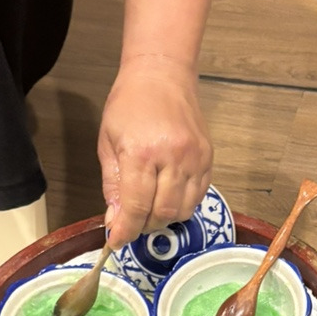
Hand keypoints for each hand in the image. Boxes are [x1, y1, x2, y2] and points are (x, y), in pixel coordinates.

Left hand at [97, 56, 212, 249]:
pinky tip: (168, 194)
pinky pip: (198, 195)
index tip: (117, 242)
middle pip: (163, 213)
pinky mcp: (208, 158)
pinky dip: (182, 204)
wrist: (162, 74)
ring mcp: (195, 158)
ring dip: (165, 217)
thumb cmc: (129, 105)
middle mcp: (172, 158)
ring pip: (184, 209)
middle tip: (133, 222)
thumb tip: (115, 222)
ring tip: (150, 208)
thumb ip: (113, 185)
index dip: (126, 231)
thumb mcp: (108, 143)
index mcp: (141, 153)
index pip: (136, 207)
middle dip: (145, 225)